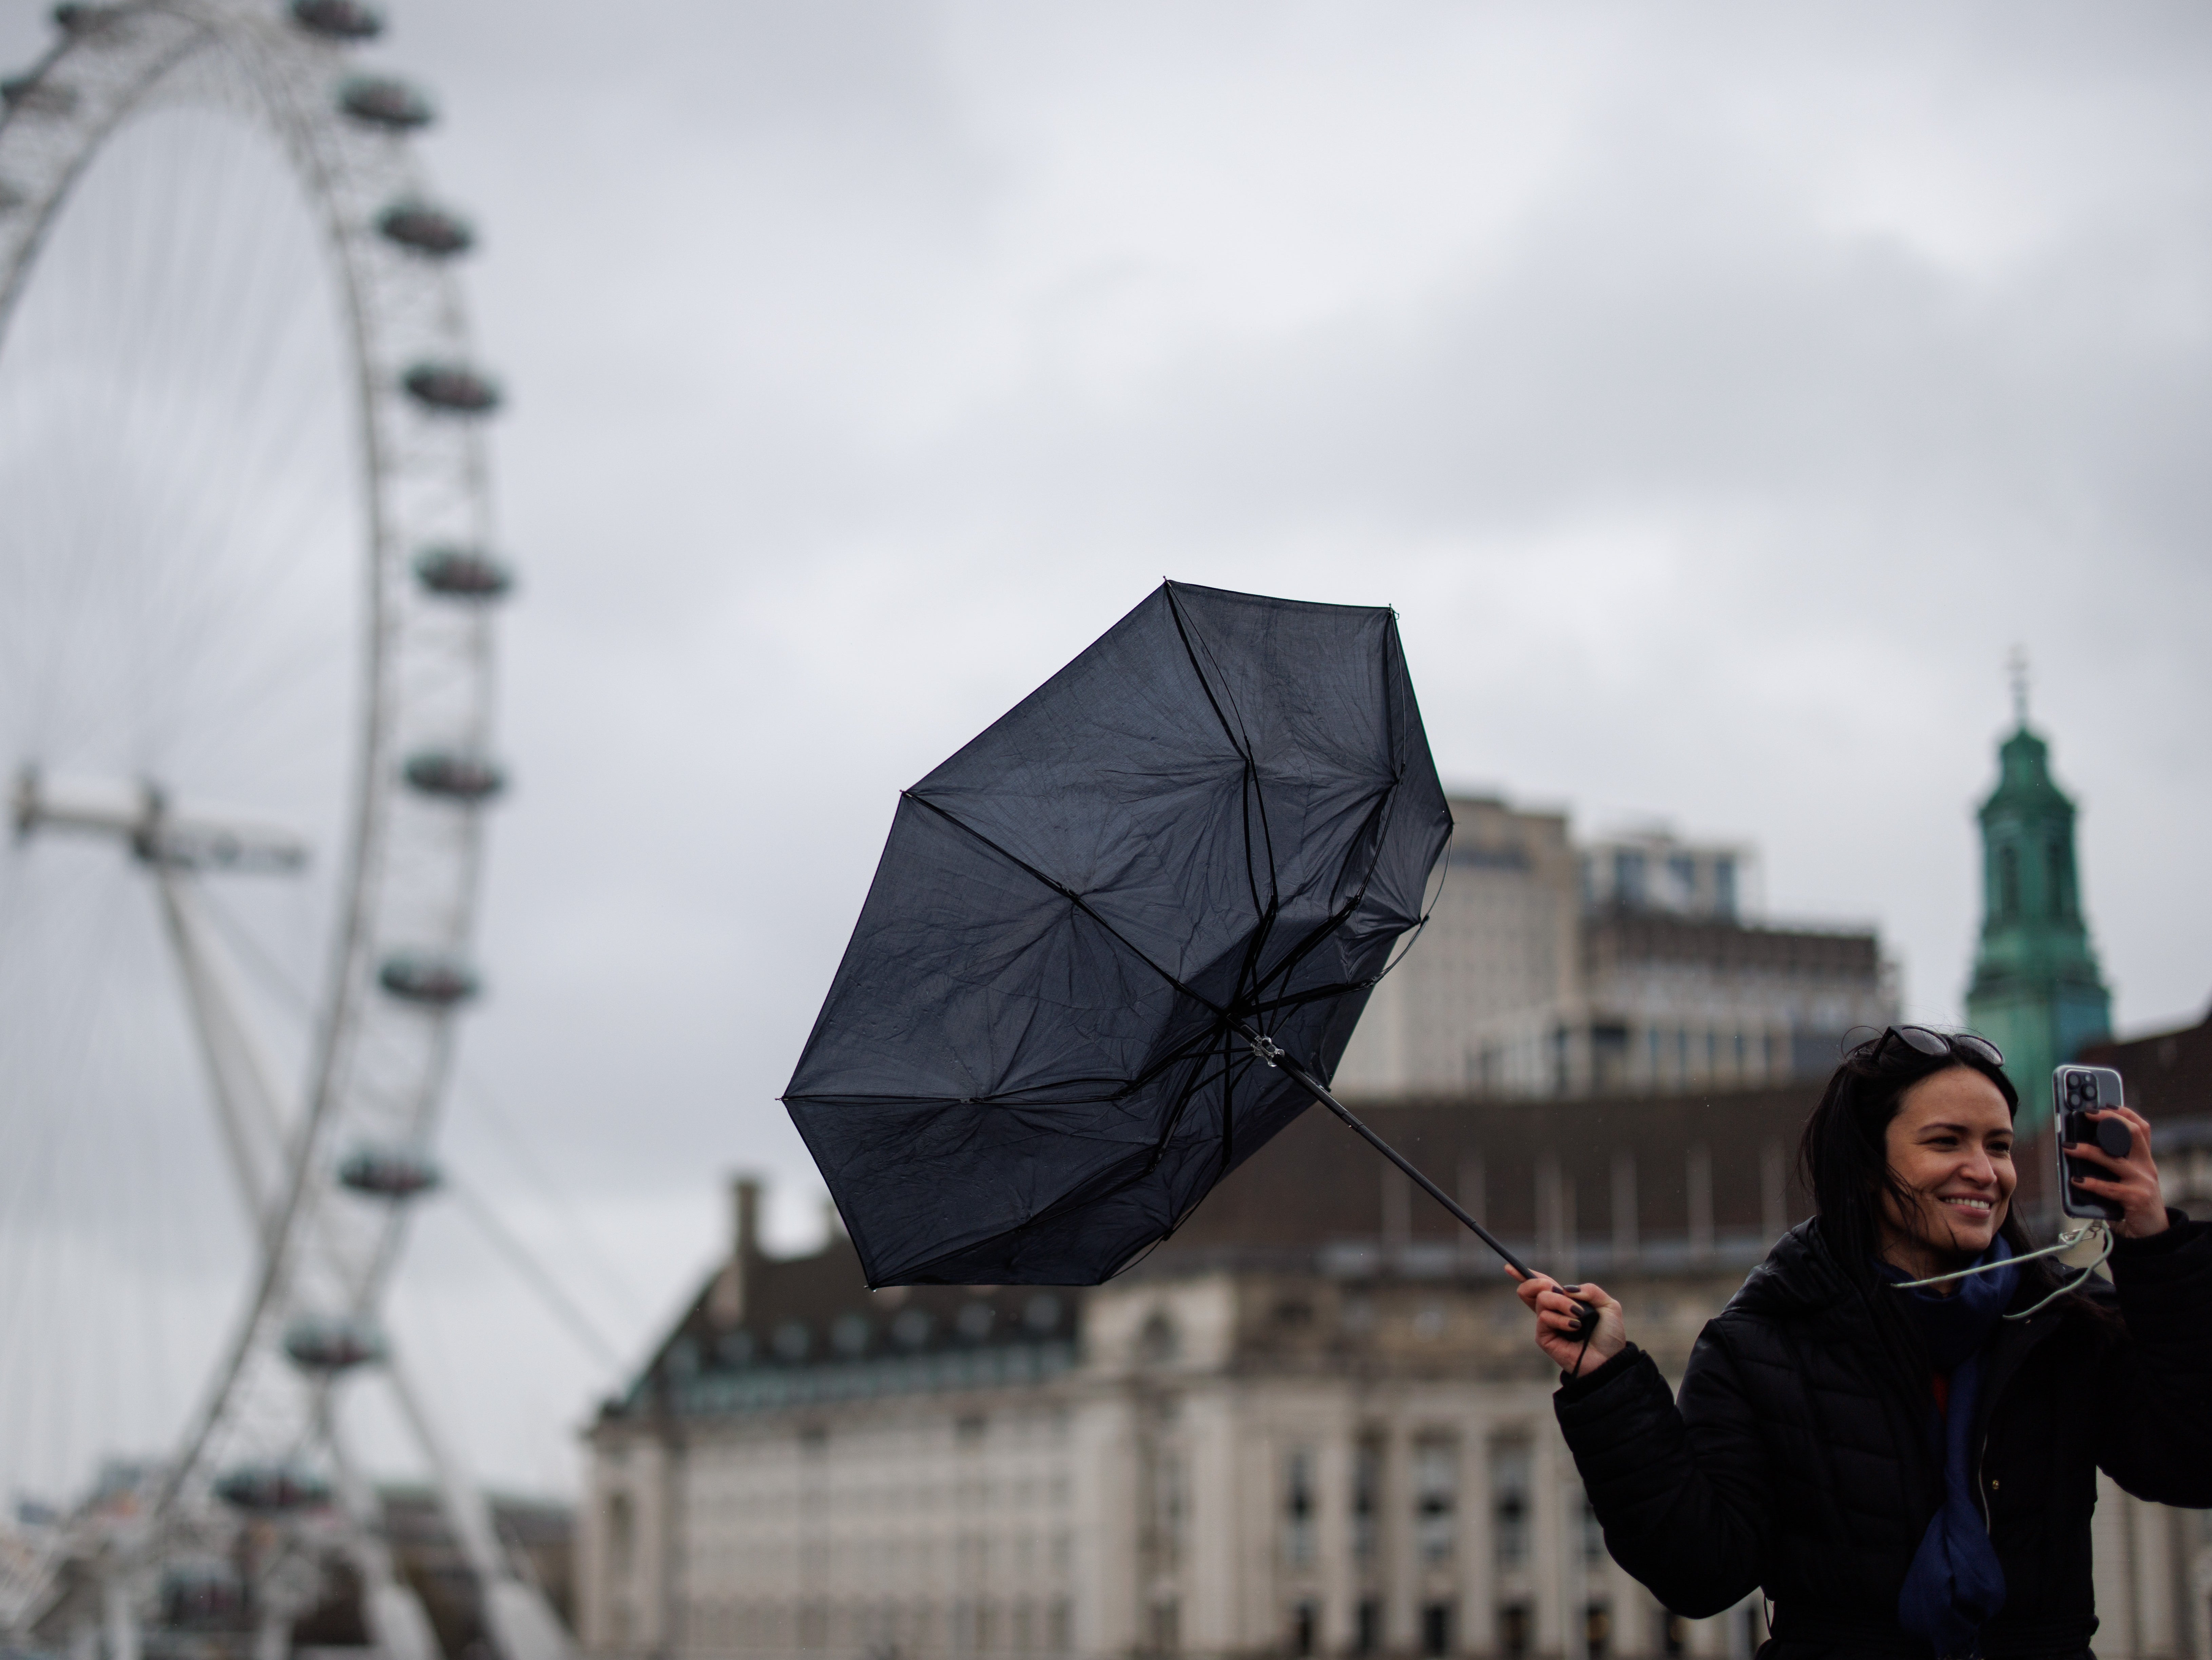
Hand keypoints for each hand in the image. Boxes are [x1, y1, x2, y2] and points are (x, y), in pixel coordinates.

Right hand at [1511, 1270, 1627, 1376]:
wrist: (1610, 1360)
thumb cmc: (1609, 1336)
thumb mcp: (1609, 1306)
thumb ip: (1590, 1290)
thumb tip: (1565, 1289)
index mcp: (1565, 1302)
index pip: (1541, 1286)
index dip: (1525, 1275)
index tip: (1509, 1267)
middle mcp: (1552, 1312)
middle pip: (1528, 1289)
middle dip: (1538, 1282)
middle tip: (1555, 1289)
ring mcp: (1547, 1325)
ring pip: (1541, 1299)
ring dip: (1561, 1303)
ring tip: (1578, 1315)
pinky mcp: (1544, 1338)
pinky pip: (1544, 1318)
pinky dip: (1561, 1319)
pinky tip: (1575, 1327)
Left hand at [2069, 1107, 2168, 1238]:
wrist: (2151, 1233)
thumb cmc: (2131, 1202)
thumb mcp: (2125, 1179)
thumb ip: (2111, 1164)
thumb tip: (2076, 1146)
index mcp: (2144, 1159)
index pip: (2141, 1128)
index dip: (2123, 1113)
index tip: (2102, 1104)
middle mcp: (2146, 1167)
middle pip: (2133, 1133)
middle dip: (2109, 1120)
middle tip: (2086, 1114)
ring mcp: (2143, 1182)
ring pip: (2114, 1159)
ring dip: (2088, 1151)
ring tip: (2068, 1147)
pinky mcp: (2135, 1198)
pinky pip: (2108, 1188)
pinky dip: (2090, 1183)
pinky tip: (2075, 1181)